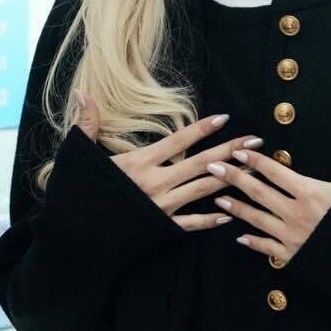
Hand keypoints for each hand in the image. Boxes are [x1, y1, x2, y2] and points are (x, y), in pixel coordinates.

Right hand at [77, 91, 261, 231]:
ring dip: (231, 180)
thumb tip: (83, 92)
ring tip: (253, 172)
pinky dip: (210, 220)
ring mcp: (161, 207)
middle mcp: (156, 183)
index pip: (178, 140)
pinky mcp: (160, 229)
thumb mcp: (79, 155)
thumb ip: (88, 123)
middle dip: (231, 151)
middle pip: (202, 164)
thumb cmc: (74, 194)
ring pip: (203, 191)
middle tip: (257, 143)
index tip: (225, 118)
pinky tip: (229, 215)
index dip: (202, 129)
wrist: (73, 238)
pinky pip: (191, 224)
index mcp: (140, 163)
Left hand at [208, 105, 330, 262]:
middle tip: (211, 166)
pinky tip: (240, 239)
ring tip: (217, 200)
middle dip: (234, 179)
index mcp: (310, 192)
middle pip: (258, 193)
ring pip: (257, 220)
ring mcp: (294, 238)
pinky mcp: (297, 258)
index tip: (235, 150)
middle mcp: (296, 215)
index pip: (275, 172)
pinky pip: (268, 249)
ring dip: (236, 210)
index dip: (254, 160)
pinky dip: (253, 243)